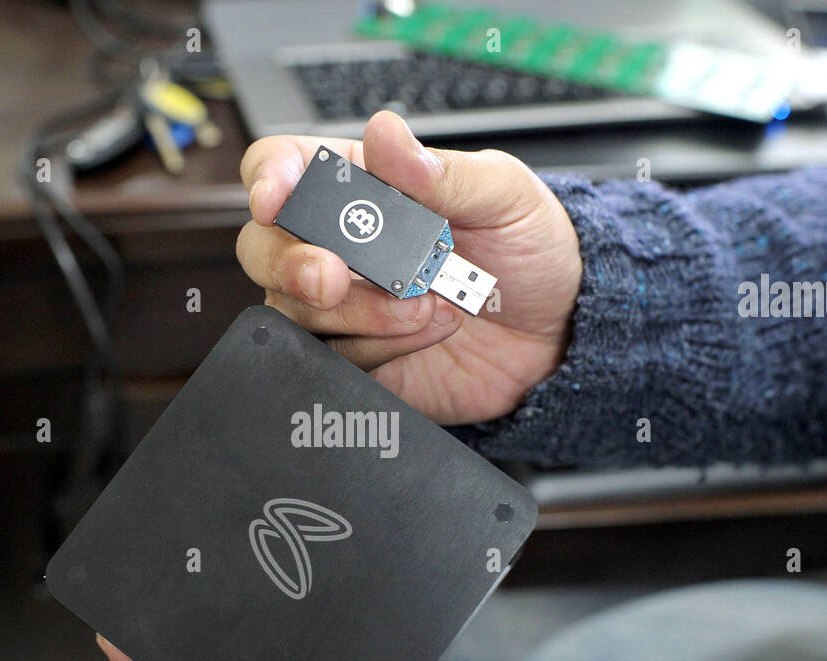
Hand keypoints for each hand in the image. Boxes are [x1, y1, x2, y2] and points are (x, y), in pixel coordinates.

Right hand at [237, 110, 580, 424]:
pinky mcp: (360, 357)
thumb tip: (385, 135)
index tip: (275, 199)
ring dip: (360, 312)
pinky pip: (335, 359)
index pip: (285, 168)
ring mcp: (346, 306)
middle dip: (290, 264)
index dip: (267, 179)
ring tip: (429, 306)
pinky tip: (428, 331)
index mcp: (366, 186)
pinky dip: (380, 347)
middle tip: (334, 279)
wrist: (562, 333)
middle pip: (264, 248)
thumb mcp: (506, 195)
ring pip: (295, 311)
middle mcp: (343, 246)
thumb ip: (443, 172)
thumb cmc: (532, 252)